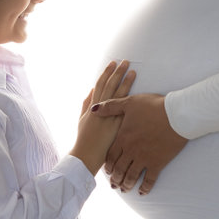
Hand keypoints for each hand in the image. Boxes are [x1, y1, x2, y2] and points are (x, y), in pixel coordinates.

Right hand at [71, 61, 135, 176]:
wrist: (86, 157)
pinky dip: (129, 100)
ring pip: (117, 96)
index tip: (112, 63)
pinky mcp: (116, 126)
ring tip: (132, 71)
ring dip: (125, 82)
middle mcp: (100, 110)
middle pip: (109, 86)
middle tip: (124, 61)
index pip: (99, 85)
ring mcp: (108, 117)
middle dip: (117, 73)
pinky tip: (136, 92)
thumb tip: (90, 90)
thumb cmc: (84, 140)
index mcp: (92, 107)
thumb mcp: (82, 119)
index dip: (106, 73)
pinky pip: (124, 111)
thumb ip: (86, 104)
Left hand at [92, 93, 186, 194]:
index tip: (107, 171)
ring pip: (131, 176)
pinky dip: (145, 188)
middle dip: (115, 178)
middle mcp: (131, 150)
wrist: (176, 114)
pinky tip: (142, 192)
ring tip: (124, 189)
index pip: (111, 155)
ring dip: (126, 184)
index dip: (108, 165)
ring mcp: (144, 158)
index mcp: (123, 137)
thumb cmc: (153, 106)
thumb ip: (110, 107)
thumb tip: (94, 109)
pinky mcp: (157, 163)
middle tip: (114, 184)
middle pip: (119, 169)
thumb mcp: (129, 102)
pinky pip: (149, 179)